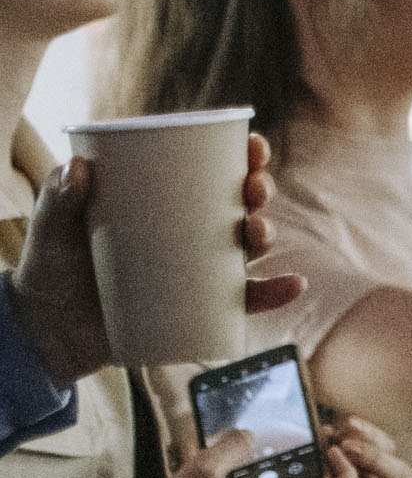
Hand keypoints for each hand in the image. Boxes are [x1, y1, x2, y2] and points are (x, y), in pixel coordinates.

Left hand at [15, 136, 304, 389]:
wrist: (53, 331)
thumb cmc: (52, 271)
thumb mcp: (51, 231)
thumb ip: (58, 200)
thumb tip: (77, 168)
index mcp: (163, 202)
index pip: (209, 171)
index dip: (240, 156)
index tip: (252, 146)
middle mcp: (189, 231)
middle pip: (238, 203)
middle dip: (258, 191)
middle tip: (254, 191)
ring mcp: (199, 269)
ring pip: (248, 246)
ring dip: (267, 234)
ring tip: (258, 234)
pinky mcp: (204, 306)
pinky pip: (248, 300)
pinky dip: (275, 293)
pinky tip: (293, 285)